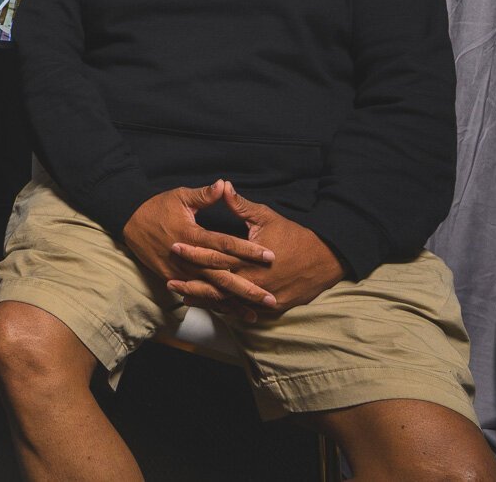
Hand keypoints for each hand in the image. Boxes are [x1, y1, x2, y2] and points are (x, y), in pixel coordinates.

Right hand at [123, 181, 278, 319]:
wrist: (129, 222)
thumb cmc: (157, 207)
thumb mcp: (180, 196)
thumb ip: (204, 195)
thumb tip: (224, 185)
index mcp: (192, 234)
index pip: (225, 244)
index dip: (248, 250)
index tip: (269, 256)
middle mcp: (187, 257)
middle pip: (221, 276)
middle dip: (247, 288)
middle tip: (270, 298)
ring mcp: (179, 271)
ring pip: (210, 291)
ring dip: (233, 303)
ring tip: (255, 314)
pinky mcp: (173, 279)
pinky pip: (196, 295)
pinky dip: (214, 305)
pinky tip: (230, 313)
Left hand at [167, 184, 343, 315]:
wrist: (326, 259)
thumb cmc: (294, 235)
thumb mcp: (266, 216)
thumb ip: (240, 205)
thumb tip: (222, 185)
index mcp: (249, 257)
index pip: (215, 255)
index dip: (193, 251)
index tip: (174, 246)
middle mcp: (254, 280)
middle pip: (217, 284)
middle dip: (192, 282)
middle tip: (169, 280)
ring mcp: (263, 297)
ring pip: (228, 301)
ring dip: (205, 299)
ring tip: (182, 295)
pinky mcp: (272, 307)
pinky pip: (244, 310)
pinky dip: (226, 309)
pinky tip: (211, 306)